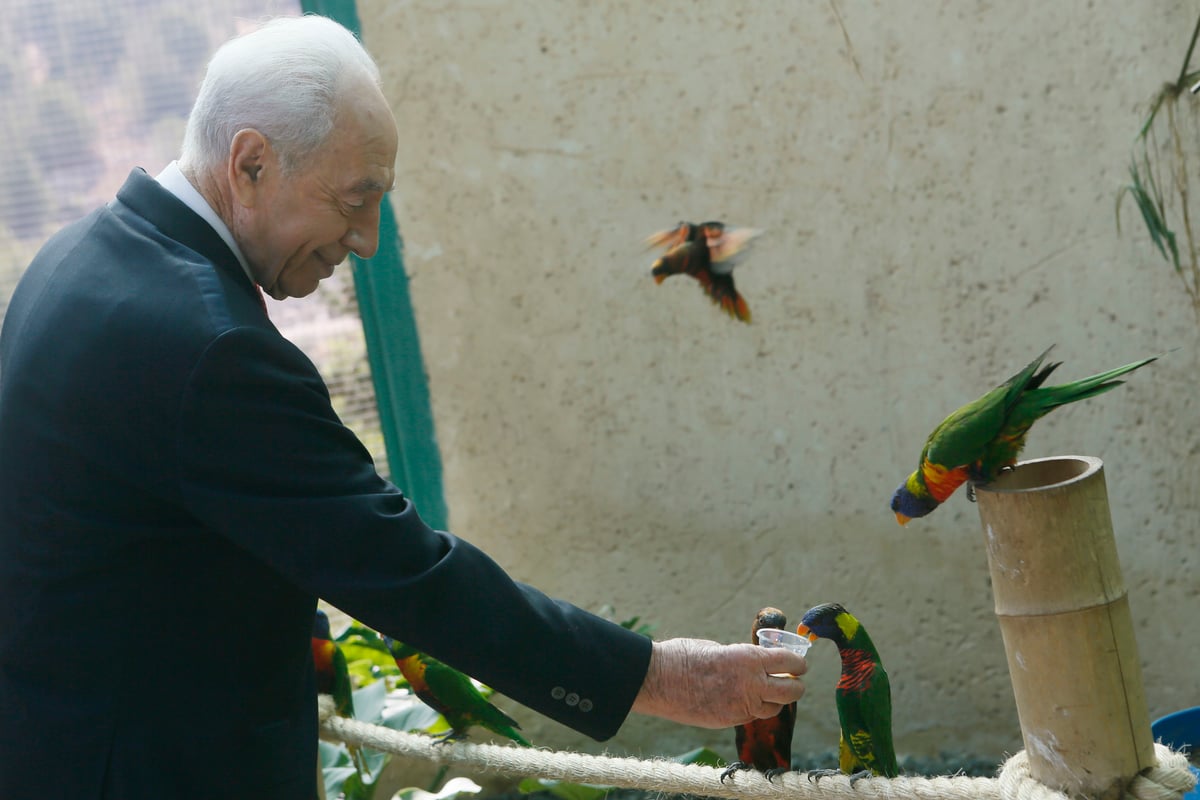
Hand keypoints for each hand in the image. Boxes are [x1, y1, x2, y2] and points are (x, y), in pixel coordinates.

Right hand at [630, 637, 806, 728]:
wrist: (658, 680)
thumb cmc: (684, 656)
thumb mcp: (718, 648)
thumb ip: (740, 659)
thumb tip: (751, 666)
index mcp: (749, 659)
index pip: (790, 663)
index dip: (799, 664)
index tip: (799, 665)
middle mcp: (751, 684)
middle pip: (792, 691)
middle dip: (796, 686)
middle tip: (793, 682)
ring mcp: (741, 706)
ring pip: (774, 709)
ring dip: (776, 701)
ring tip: (770, 694)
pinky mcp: (729, 721)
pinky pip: (751, 717)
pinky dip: (753, 710)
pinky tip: (745, 702)